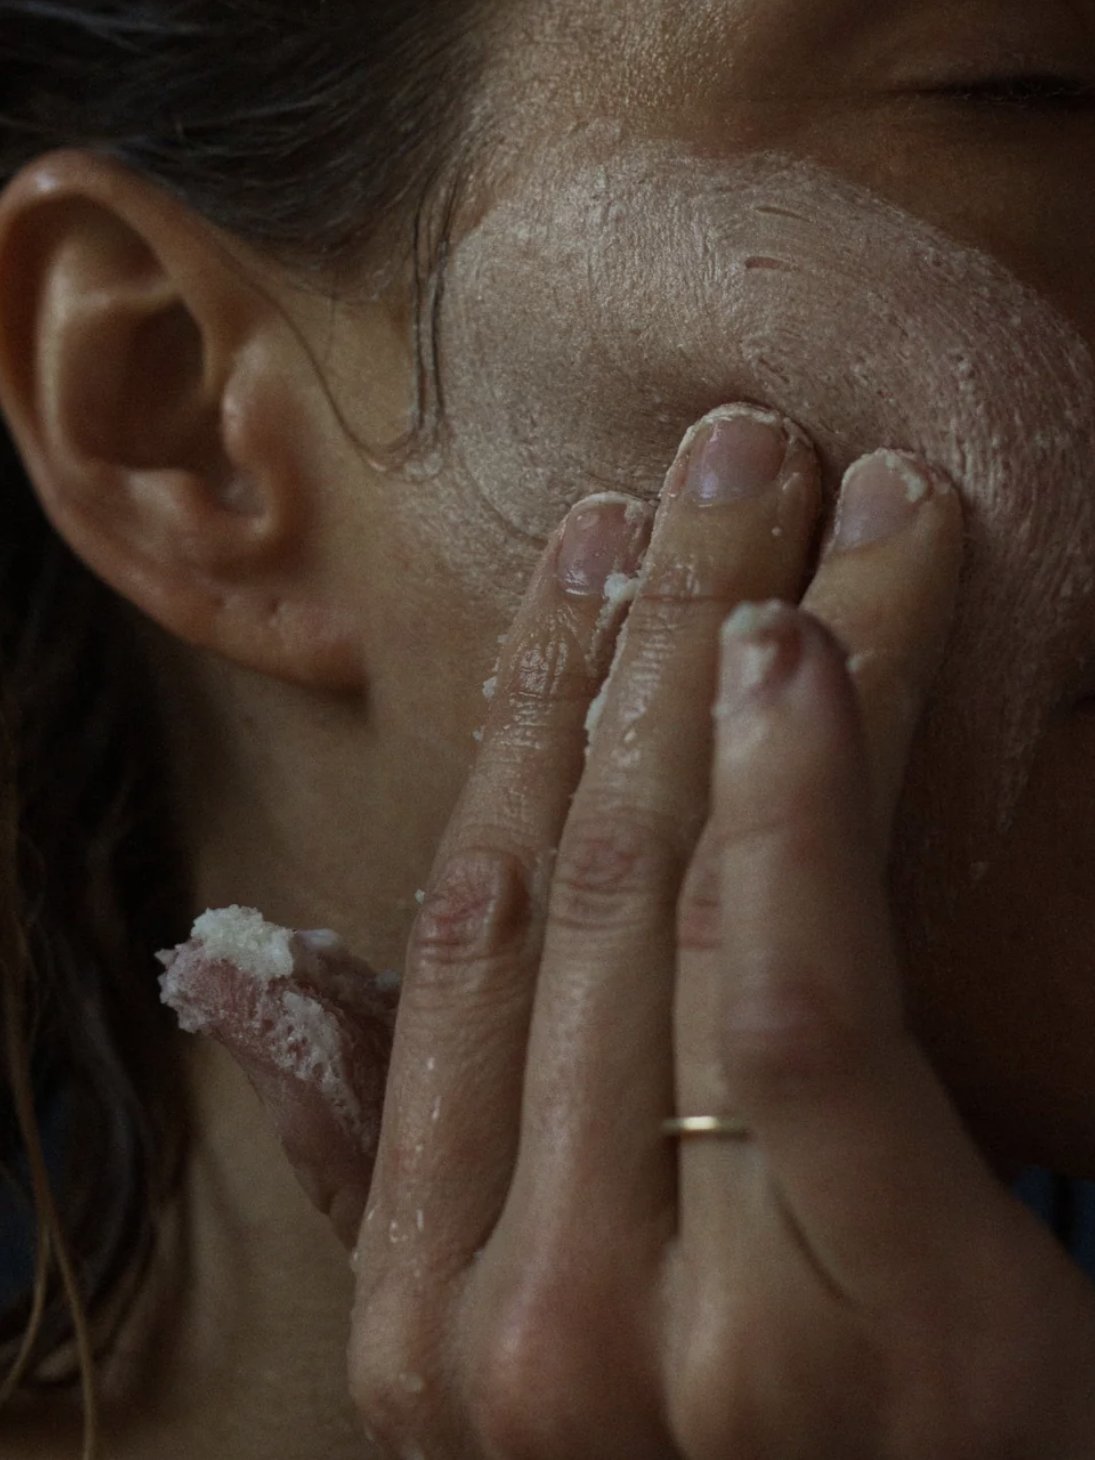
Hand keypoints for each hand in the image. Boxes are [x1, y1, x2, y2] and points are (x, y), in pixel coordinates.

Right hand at [344, 404, 1094, 1458]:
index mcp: (426, 1314)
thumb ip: (377, 1162)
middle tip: (717, 453)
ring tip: (784, 487)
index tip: (581, 562)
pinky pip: (800, 998)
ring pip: (675, 905)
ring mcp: (675, 1326)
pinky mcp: (870, 1321)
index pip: (462, 932)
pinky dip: (796, 801)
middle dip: (639, 635)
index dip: (520, 716)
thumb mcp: (518, 1344)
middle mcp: (519, 1314)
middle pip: (574, 881)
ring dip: (724, 661)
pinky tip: (806, 642)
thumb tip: (245, 977)